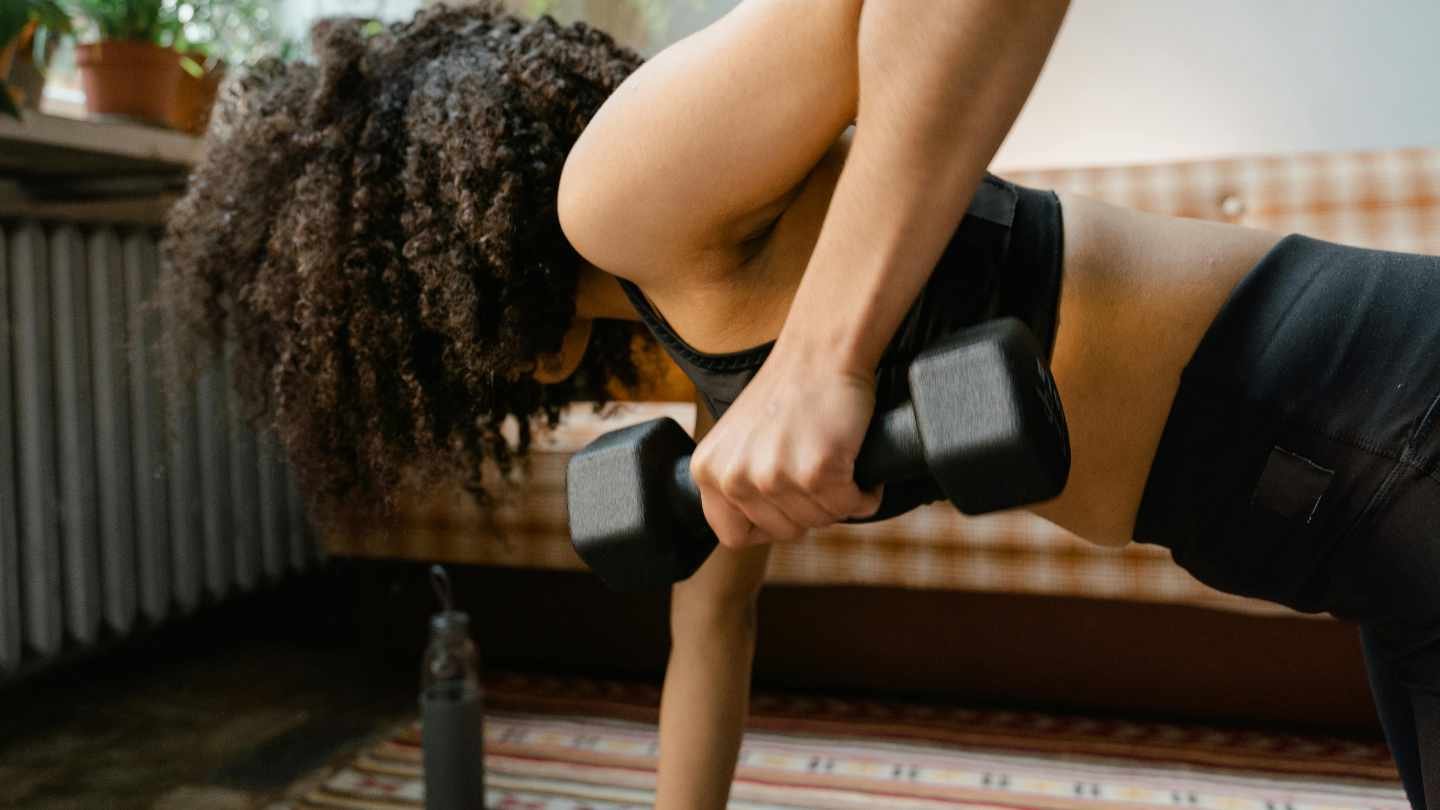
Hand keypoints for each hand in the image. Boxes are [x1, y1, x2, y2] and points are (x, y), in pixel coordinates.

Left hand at [690, 340, 883, 549]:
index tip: (786, 506)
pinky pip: (851, 507)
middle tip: (818, 472)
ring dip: (839, 500)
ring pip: (819, 522)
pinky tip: (857, 465)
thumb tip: (757, 529)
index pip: (732, 535)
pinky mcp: (816, 472)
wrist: (820, 353)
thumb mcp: (737, 441)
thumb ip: (736, 482)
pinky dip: (865, 493)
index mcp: (707, 472)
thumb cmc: (786, 393)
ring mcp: (773, 477)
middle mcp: (734, 479)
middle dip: (809, 510)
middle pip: (783, 532)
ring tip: (837, 462)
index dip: (766, 526)